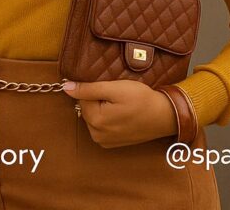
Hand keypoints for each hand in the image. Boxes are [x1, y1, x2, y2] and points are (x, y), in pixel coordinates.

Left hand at [62, 79, 177, 147]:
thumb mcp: (115, 88)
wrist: (163, 116)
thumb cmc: (141, 99)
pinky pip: (103, 125)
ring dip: (104, 107)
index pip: (83, 97)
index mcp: (95, 121)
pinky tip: (123, 113)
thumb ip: (89, 88)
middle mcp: (96, 135)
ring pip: (95, 115)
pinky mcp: (112, 143)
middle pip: (88, 107)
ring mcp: (104, 141)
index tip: (112, 88)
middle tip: (119, 95)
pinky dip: (109, 117)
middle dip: (100, 98)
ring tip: (122, 104)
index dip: (97, 88)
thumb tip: (66, 87)